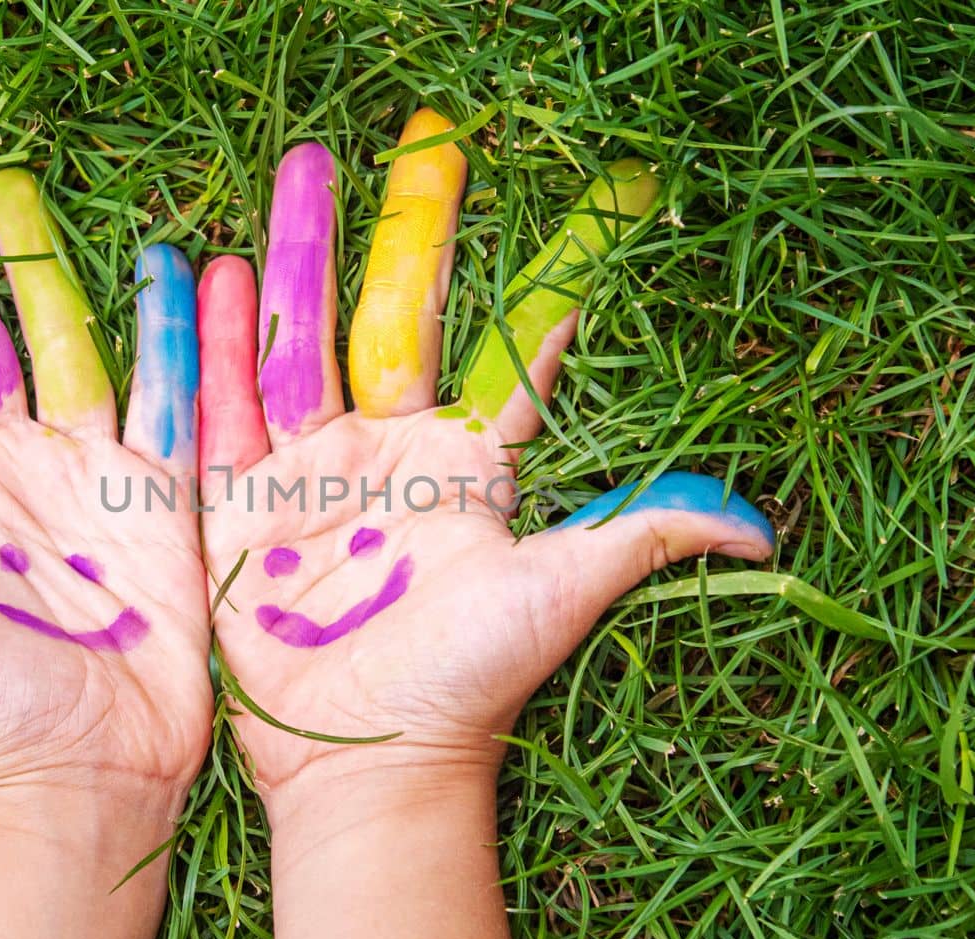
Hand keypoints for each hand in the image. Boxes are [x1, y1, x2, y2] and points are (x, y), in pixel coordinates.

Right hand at [197, 110, 775, 938]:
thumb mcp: (554, 591)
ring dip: (300, 261)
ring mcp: (313, 473)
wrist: (363, 761)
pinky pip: (225, 409)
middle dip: (397, 231)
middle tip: (411, 142)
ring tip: (300, 175)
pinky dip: (217, 345)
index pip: (507, 349)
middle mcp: (391, 450)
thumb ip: (639, 533)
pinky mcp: (244, 505)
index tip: (580, 203)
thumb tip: (764, 527)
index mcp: (467, 463)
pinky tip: (210, 272)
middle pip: (392, 317)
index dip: (540, 279)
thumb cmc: (465, 679)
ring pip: (303, 343)